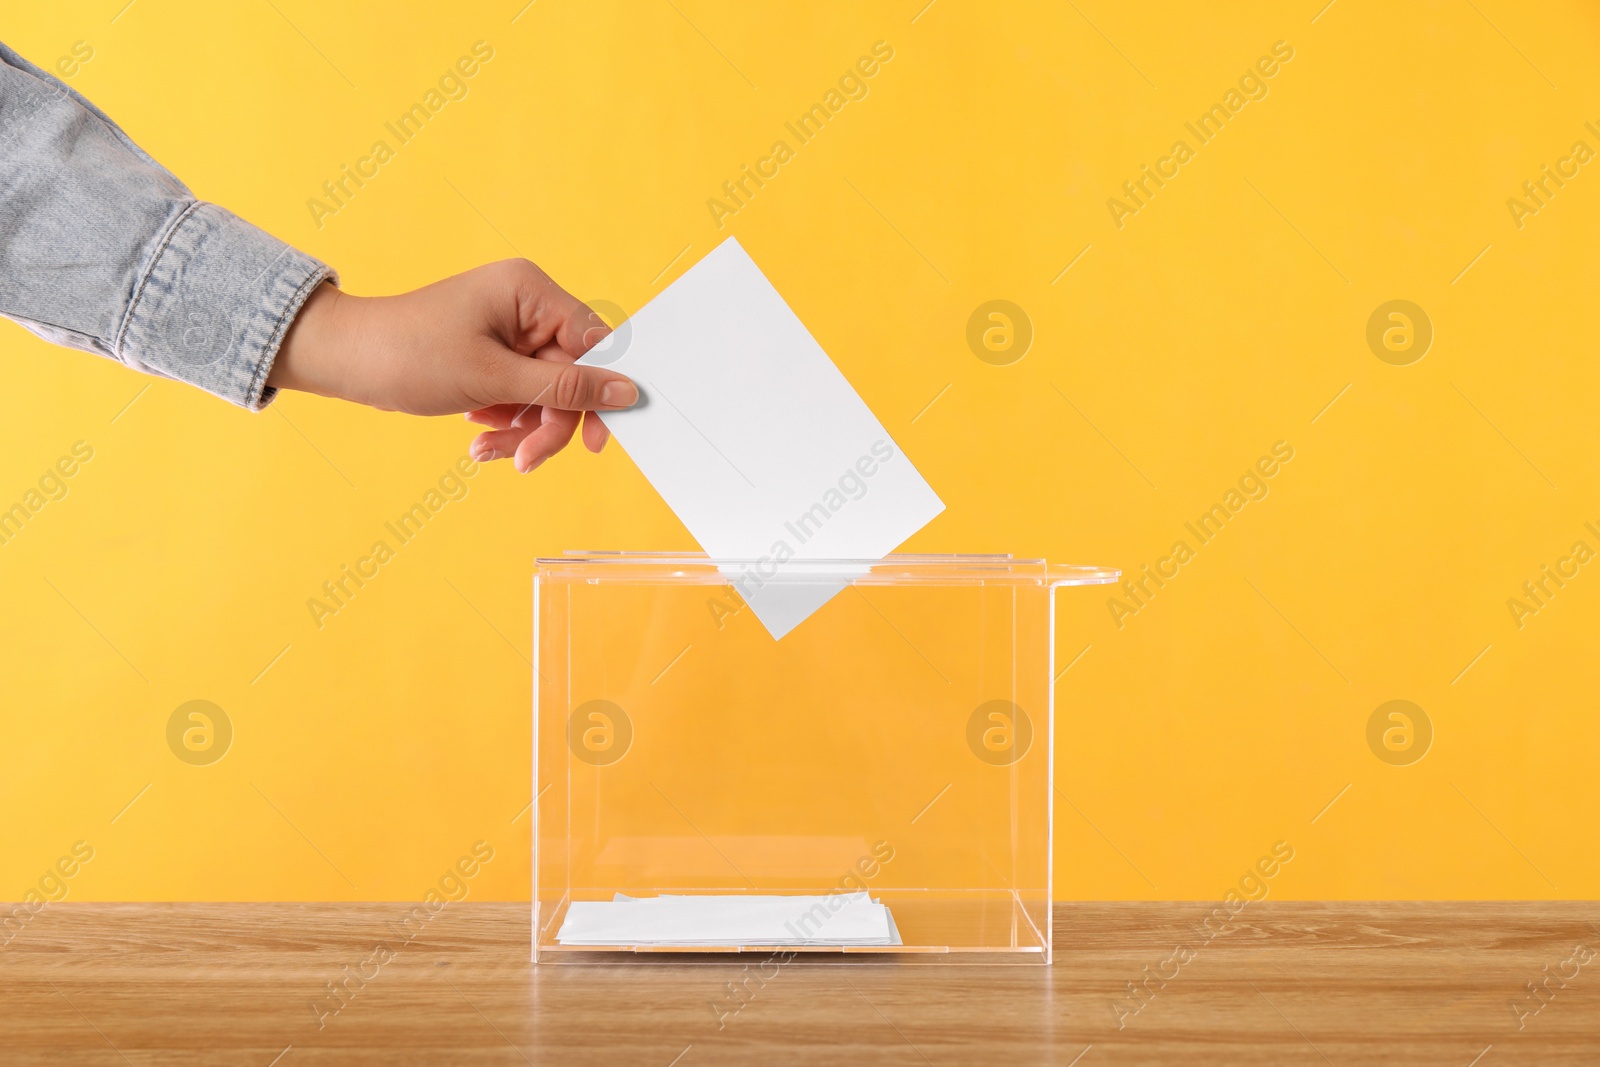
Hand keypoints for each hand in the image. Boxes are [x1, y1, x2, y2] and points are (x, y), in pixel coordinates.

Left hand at [270, 259, 634, 472]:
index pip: (592, 342)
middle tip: (527, 459)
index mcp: (530, 291)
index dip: (598, 392)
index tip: (597, 438)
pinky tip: (479, 436)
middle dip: (547, 423)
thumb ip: (565, 388)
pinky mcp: (494, 357)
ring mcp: (510, 333)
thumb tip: (625, 392)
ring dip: (523, 429)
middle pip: (569, 377)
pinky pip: (521, 397)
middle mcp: (526, 306)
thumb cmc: (410, 354)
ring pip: (546, 394)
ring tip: (487, 451)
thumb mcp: (494, 378)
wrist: (346, 361)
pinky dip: (506, 422)